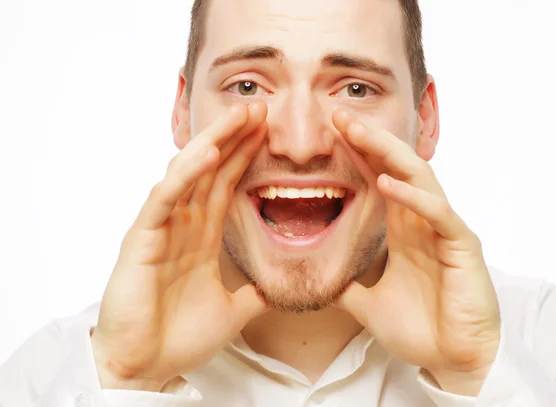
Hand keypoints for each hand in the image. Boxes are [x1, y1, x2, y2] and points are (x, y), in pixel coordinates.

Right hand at [91, 103, 268, 391]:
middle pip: (210, 170)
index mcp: (201, 237)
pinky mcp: (141, 240)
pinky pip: (165, 200)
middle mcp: (182, 226)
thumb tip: (279, 285)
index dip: (245, 157)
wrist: (145, 369)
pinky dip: (185, 175)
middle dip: (234, 137)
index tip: (268, 131)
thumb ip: (254, 292)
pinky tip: (206, 154)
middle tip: (260, 108)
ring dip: (214, 143)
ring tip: (241, 115)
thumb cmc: (178, 338)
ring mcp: (161, 229)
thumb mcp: (233, 310)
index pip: (225, 185)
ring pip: (188, 174)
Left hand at [332, 109, 500, 395]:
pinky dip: (413, 197)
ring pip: (419, 178)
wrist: (453, 360)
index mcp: (403, 230)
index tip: (330, 133)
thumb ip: (346, 284)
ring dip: (388, 154)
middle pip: (397, 167)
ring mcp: (444, 230)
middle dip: (369, 140)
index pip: (379, 180)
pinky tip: (387, 183)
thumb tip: (317, 277)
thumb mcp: (367, 302)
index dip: (357, 155)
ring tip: (358, 133)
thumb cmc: (420, 328)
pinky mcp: (462, 247)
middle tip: (338, 117)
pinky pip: (438, 214)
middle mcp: (423, 222)